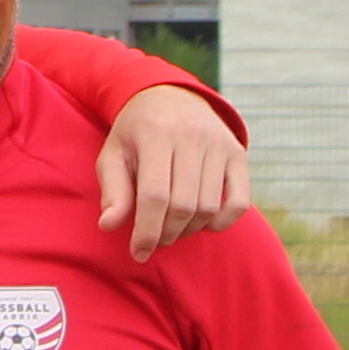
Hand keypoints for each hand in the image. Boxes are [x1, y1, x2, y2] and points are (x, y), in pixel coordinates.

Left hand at [94, 87, 249, 260]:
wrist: (169, 96)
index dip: (146, 231)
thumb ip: (113, 190)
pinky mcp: (238, 153)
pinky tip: (202, 223)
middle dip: (166, 234)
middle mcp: (191, 136)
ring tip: (171, 229)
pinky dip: (223, 222)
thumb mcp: (113, 154)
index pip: (154, 196)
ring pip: (208, 207)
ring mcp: (219, 144)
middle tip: (154, 240)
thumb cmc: (135, 132)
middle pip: (183, 205)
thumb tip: (109, 226)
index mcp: (155, 134)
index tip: (137, 253)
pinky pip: (239, 202)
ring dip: (189, 230)